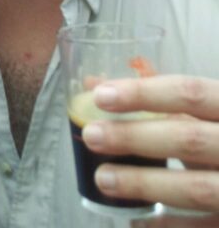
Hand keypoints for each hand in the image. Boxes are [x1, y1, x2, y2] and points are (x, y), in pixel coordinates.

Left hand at [81, 76, 218, 213]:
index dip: (144, 92)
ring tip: (103, 178)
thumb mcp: (211, 111)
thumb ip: (163, 98)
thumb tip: (97, 84)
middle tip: (91, 135)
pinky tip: (134, 221)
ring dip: (144, 183)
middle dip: (135, 137)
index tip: (101, 94)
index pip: (191, 92)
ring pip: (195, 187)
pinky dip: (167, 227)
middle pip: (188, 138)